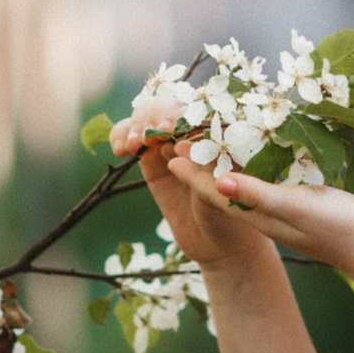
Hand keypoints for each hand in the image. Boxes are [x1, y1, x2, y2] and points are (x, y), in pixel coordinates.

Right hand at [109, 116, 273, 275]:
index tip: (172, 127)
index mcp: (220, 132)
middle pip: (168, 107)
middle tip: (148, 135)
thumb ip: (205, 172)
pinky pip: (131, 137)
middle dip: (155, 116)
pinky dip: (121, 135)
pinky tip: (120, 149)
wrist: (218, 245)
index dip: (181, 113)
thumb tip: (181, 146)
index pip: (197, 108)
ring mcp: (171, 144)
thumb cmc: (233, 216)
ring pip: (146, 118)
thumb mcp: (224, 194)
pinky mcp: (151, 160)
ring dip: (136, 125)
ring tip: (133, 144)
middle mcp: (195, 132)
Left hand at [159, 139, 353, 282]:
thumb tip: (218, 182)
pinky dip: (263, 167)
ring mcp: (289, 212)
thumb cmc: (337, 227)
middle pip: (228, 187)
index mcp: (260, 216)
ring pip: (250, 185)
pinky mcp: (309, 206)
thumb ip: (257, 194)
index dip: (193, 173)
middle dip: (206, 165)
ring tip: (219, 142)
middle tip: (188, 140)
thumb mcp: (293, 206)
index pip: (216, 192)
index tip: (171, 151)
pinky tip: (269, 156)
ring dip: (232, 165)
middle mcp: (269, 215)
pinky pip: (275, 184)